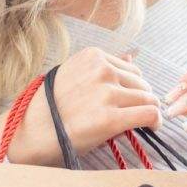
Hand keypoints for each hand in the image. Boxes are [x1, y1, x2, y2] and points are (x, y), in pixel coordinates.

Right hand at [0, 47, 160, 166]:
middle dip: (142, 98)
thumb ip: (102, 67)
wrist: (31, 130)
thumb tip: (132, 56)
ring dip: (148, 110)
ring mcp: (107, 93)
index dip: (135, 85)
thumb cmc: (50, 106)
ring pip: (148, 98)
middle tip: (138, 113)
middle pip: (141, 82)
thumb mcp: (74, 74)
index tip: (133, 98)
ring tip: (143, 122)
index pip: (130, 68)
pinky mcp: (111, 117)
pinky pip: (149, 114)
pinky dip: (155, 121)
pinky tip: (152, 128)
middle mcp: (102, 70)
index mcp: (93, 57)